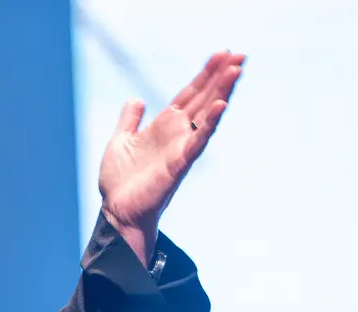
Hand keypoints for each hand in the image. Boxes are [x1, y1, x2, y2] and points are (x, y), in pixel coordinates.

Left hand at [98, 51, 244, 263]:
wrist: (117, 211)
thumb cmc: (121, 182)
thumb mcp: (120, 142)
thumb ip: (129, 120)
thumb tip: (136, 100)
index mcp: (164, 126)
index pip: (190, 94)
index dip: (205, 74)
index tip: (222, 53)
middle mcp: (177, 134)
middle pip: (204, 98)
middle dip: (221, 76)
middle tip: (240, 54)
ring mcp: (181, 148)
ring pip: (207, 115)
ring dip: (222, 92)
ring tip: (236, 70)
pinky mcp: (180, 163)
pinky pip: (198, 140)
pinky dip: (210, 123)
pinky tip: (221, 105)